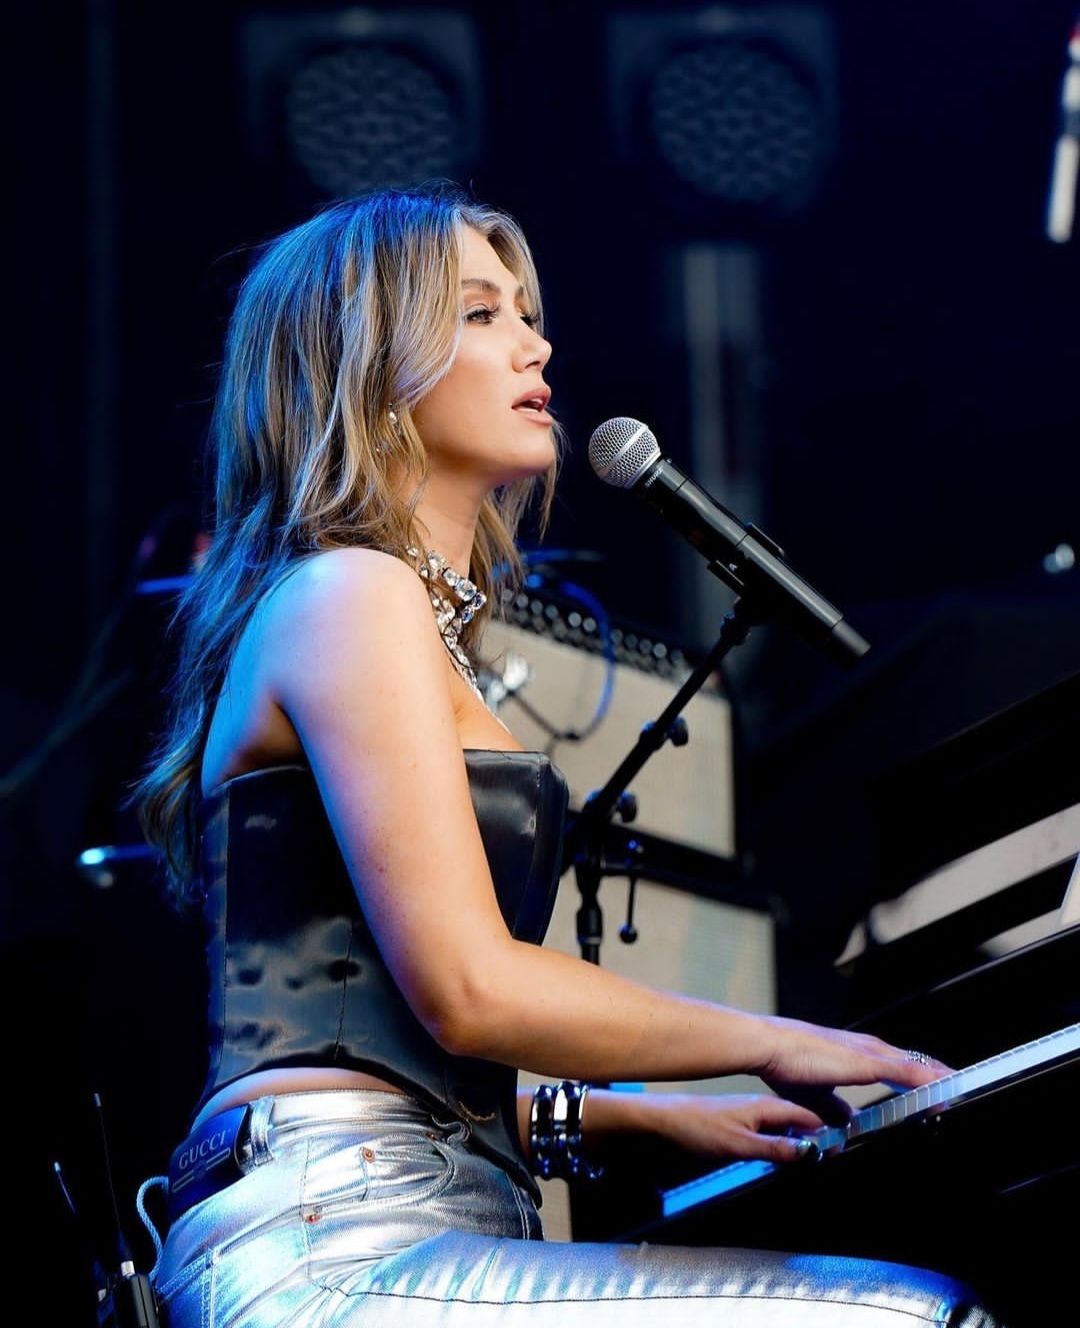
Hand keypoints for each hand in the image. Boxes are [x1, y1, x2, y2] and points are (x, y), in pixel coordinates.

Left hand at [633, 1091, 827, 1165]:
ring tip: (823, 1151)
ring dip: (807, 1137)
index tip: (847, 1141)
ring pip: (789, 1125)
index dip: (830, 1129)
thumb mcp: (738, 1145)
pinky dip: (789, 1140)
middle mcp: (762, 1108)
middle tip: (841, 1148)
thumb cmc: (696, 1129)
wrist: (663, 1122)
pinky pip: (775, 1130)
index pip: (809, 1115)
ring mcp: (752, 1115)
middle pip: (803, 1119)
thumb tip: (810, 1152)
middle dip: (824, 1132)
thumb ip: (775, 1149)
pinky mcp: (742, 1124)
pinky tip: (791, 1151)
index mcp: (766, 1107)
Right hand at [757, 1016, 952, 1124]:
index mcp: (860, 1055)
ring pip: (920, 1066)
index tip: (941, 1095)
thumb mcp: (816, 1096)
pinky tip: (947, 1091)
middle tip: (962, 1093)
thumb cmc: (787, 1062)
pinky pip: (911, 1072)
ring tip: (963, 1092)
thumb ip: (835, 1110)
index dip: (923, 1081)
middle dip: (941, 1080)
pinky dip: (932, 1081)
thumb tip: (848, 1125)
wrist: (771, 1046)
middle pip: (918, 1064)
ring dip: (943, 1080)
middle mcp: (871, 1049)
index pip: (902, 1067)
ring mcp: (873, 1053)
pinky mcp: (870, 1061)